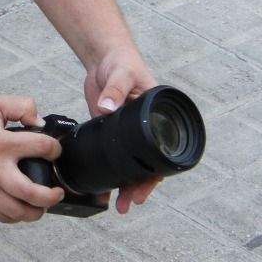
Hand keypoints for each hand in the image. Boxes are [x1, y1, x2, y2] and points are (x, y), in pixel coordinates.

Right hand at [0, 96, 65, 223]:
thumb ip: (21, 106)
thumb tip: (38, 122)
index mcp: (1, 143)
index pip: (40, 147)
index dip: (54, 149)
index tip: (54, 150)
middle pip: (31, 193)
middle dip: (50, 196)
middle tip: (57, 191)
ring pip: (16, 212)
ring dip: (35, 212)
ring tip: (42, 205)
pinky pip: (1, 216)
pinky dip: (15, 217)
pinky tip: (22, 208)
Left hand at [83, 45, 160, 215]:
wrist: (105, 56)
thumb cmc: (121, 61)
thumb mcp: (121, 74)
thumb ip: (115, 90)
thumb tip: (108, 108)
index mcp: (158, 118)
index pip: (161, 152)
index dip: (154, 174)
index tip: (144, 188)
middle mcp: (145, 129)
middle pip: (146, 165)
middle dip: (138, 187)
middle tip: (128, 204)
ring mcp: (127, 132)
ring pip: (128, 165)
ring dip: (123, 184)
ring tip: (116, 204)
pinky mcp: (109, 130)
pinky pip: (110, 155)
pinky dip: (106, 170)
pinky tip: (100, 186)